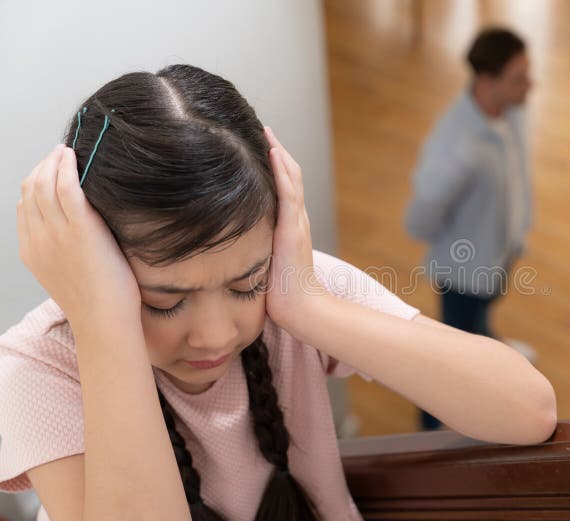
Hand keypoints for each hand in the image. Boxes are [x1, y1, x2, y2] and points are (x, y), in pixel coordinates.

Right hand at [17, 145, 140, 333]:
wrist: (104, 321)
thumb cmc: (98, 303)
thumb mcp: (67, 275)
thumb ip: (63, 251)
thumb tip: (77, 233)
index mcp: (30, 251)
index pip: (24, 206)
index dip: (35, 183)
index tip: (49, 171)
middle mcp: (37, 238)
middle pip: (30, 189)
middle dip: (42, 167)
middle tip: (59, 154)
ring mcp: (56, 232)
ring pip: (45, 184)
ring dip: (54, 162)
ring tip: (67, 151)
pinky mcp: (79, 228)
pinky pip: (66, 187)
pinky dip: (67, 167)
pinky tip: (74, 156)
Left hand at [263, 128, 325, 330]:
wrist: (300, 308)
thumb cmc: (281, 293)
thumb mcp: (265, 263)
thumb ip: (257, 249)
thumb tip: (235, 245)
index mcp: (290, 226)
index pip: (285, 188)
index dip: (275, 166)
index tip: (261, 147)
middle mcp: (297, 219)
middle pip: (290, 176)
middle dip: (277, 151)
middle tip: (263, 129)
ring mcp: (297, 222)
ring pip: (291, 178)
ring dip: (279, 153)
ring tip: (266, 132)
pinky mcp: (292, 229)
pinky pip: (288, 193)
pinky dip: (282, 170)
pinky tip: (273, 152)